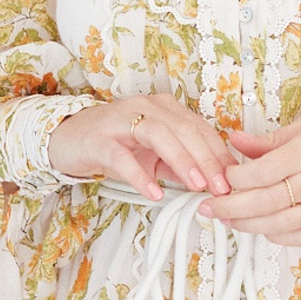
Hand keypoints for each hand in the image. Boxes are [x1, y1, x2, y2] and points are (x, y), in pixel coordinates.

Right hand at [46, 93, 232, 202]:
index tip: (233, 179)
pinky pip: (123, 157)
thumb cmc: (113, 144)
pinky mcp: (99, 139)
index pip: (200, 128)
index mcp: (164, 108)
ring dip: (182, 160)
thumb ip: (180, 164)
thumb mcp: (153, 155)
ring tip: (197, 186)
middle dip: (208, 159)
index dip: (219, 153)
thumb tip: (212, 182)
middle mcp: (146, 107)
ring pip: (160, 135)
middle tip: (221, 186)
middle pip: (185, 129)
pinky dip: (140, 175)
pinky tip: (153, 192)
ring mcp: (121, 120)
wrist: (67, 138)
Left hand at [196, 112, 300, 244]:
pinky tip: (263, 230)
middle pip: (265, 201)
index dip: (235, 178)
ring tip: (229, 221)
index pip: (261, 172)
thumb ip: (270, 140)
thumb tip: (235, 141)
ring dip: (249, 225)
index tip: (223, 177)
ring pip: (279, 223)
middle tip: (209, 208)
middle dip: (231, 206)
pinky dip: (278, 236)